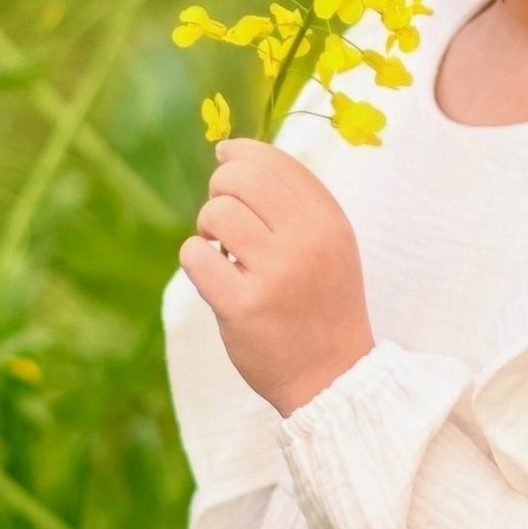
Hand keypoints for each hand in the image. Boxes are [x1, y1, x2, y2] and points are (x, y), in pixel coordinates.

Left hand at [180, 136, 373, 413]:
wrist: (332, 375)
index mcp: (329, 221)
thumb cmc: (321, 302)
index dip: (241, 152)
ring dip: (207, 228)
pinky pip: (195, 255)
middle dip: (220, 188)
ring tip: (222, 250)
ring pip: (215, 214)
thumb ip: (292, 201)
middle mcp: (307, 241)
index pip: (276, 162)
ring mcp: (275, 274)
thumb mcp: (328, 243)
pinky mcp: (243, 306)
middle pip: (240, 179)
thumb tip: (229, 152)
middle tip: (223, 217)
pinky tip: (214, 275)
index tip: (225, 159)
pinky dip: (195, 259)